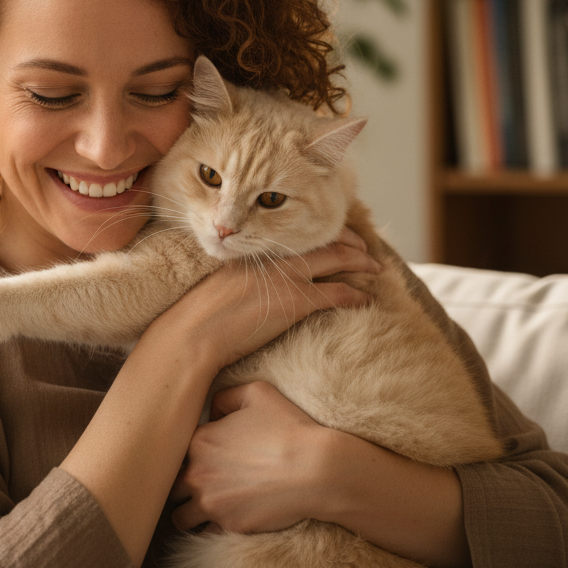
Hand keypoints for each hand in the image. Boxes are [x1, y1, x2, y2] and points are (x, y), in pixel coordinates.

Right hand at [152, 226, 379, 371]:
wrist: (192, 335)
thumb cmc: (194, 319)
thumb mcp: (214, 287)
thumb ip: (234, 280)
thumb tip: (238, 288)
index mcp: (252, 251)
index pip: (294, 235)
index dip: (318, 233)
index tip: (332, 236)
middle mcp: (272, 258)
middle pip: (320, 240)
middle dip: (348, 242)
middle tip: (364, 247)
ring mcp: (285, 278)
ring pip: (335, 260)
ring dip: (360, 262)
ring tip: (375, 267)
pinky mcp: (295, 302)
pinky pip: (336, 293)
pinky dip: (354, 295)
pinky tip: (366, 299)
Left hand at [170, 381, 327, 533]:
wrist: (315, 470)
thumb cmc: (289, 428)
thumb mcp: (256, 392)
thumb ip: (224, 396)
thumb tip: (211, 410)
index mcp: (200, 441)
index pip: (175, 451)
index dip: (188, 454)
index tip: (203, 457)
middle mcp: (197, 473)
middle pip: (171, 485)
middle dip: (182, 486)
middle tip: (200, 484)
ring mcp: (211, 503)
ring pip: (179, 516)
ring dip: (189, 512)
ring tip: (204, 507)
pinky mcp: (228, 525)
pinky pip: (205, 533)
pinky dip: (211, 528)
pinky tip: (225, 518)